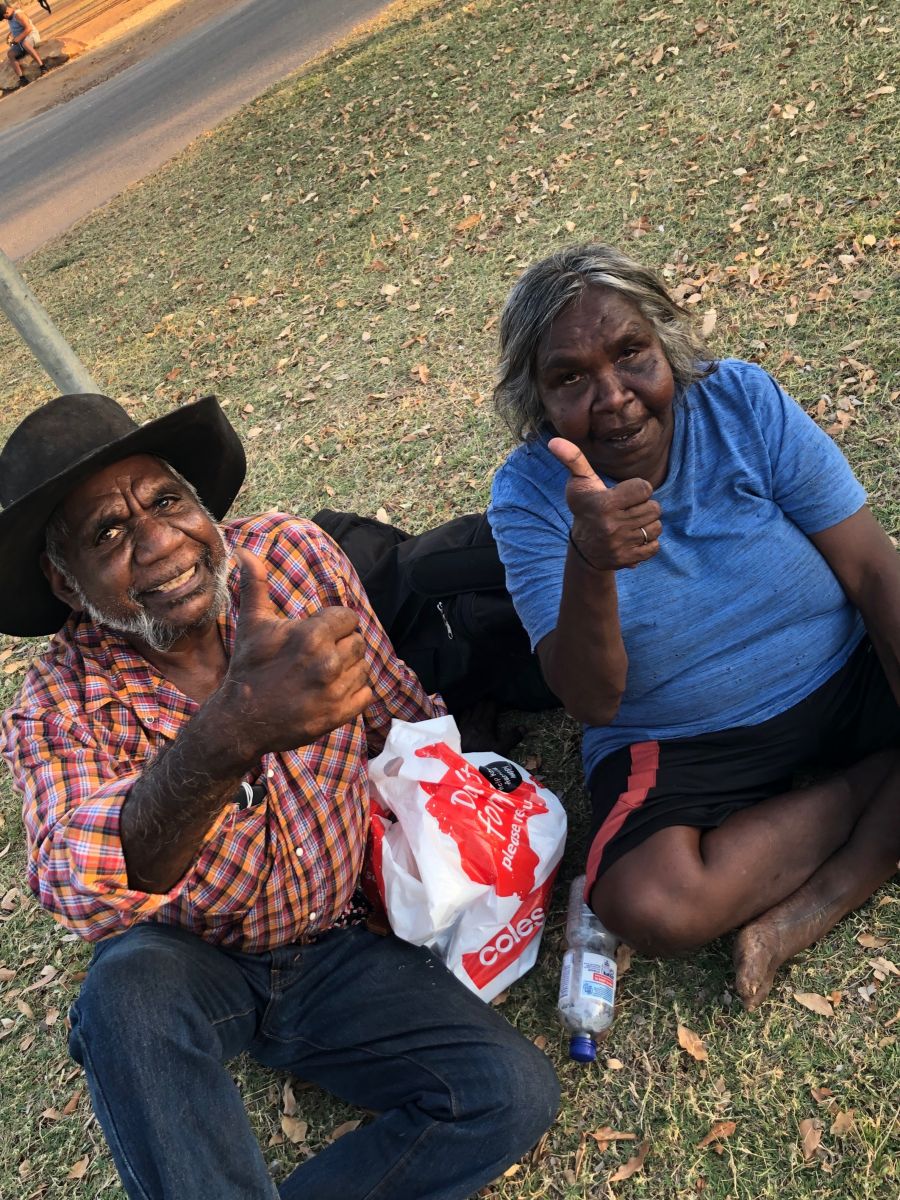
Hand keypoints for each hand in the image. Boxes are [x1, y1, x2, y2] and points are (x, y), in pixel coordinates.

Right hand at [220, 549, 373, 755]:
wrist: (241, 720)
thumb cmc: (248, 668)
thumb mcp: (252, 624)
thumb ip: (256, 585)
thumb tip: (246, 552)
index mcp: (312, 635)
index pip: (347, 617)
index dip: (335, 623)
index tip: (320, 632)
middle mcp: (329, 662)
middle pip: (358, 641)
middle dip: (342, 645)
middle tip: (321, 655)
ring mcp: (336, 690)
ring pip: (363, 667)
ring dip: (350, 668)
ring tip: (326, 673)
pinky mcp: (340, 714)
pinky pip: (366, 694)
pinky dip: (356, 692)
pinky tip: (333, 690)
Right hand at [548, 437, 661, 569]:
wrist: (583, 548)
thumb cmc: (585, 507)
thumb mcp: (579, 482)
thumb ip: (573, 459)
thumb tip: (554, 440)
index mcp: (605, 504)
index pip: (645, 488)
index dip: (638, 488)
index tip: (625, 493)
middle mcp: (613, 525)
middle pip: (654, 508)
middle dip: (643, 506)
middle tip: (628, 509)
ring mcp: (621, 544)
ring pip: (656, 526)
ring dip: (647, 524)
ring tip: (631, 522)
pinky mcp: (628, 559)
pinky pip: (654, 546)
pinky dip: (648, 542)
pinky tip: (633, 537)